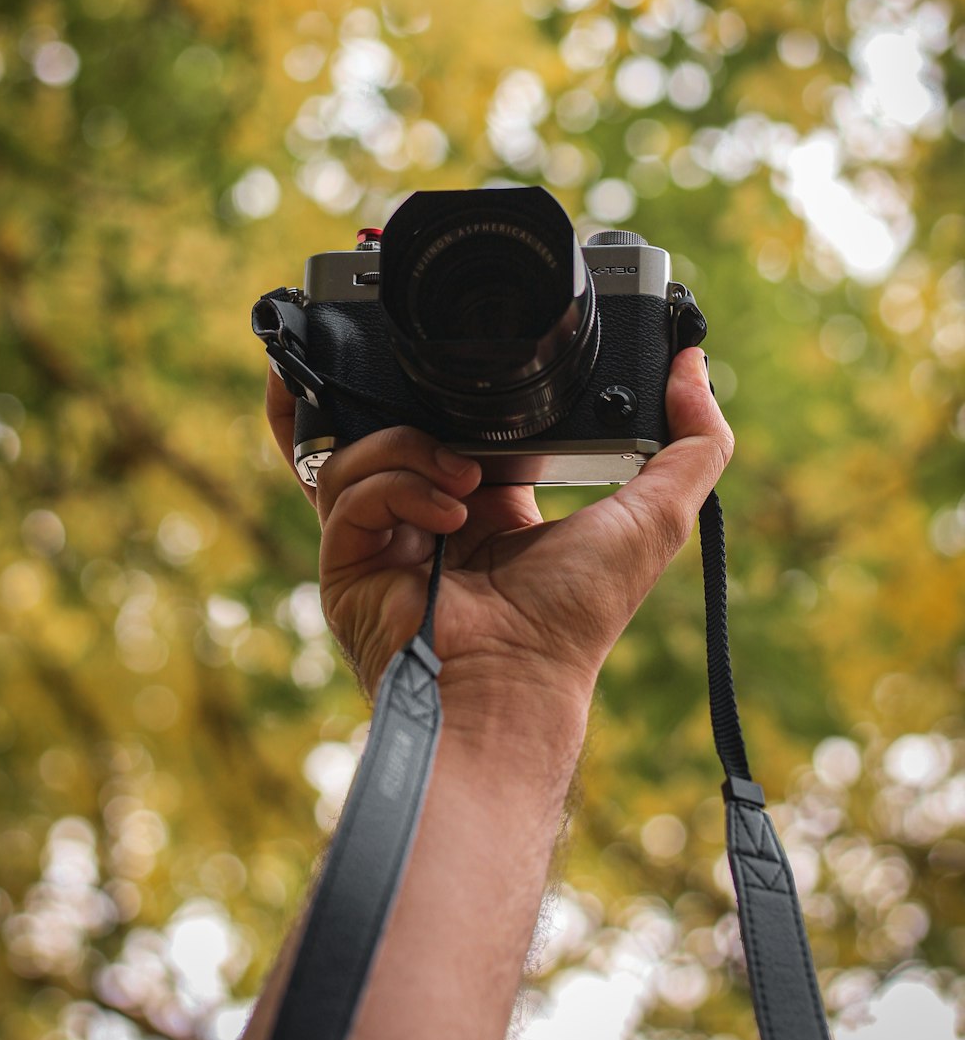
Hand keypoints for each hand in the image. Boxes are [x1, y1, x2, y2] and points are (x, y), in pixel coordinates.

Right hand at [265, 349, 731, 724]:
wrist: (514, 681)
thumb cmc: (578, 617)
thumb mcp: (654, 516)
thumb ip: (692, 443)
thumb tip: (694, 365)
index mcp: (487, 501)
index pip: (454, 420)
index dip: (459, 386)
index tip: (483, 358)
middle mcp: (426, 513)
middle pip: (387, 423)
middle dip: (397, 396)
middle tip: (442, 389)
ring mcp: (380, 535)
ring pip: (362, 446)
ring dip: (415, 449)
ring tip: (468, 485)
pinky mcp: (345, 557)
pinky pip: (347, 489)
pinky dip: (398, 488)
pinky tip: (447, 517)